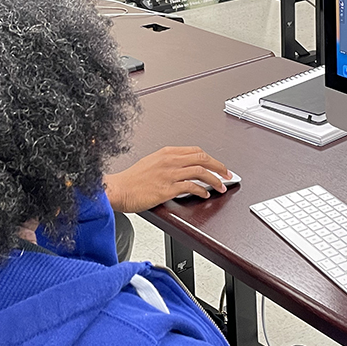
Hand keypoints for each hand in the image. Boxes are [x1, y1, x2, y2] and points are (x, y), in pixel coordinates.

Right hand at [104, 146, 230, 212]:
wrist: (118, 189)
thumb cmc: (131, 180)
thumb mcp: (150, 163)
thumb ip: (167, 162)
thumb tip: (181, 167)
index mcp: (166, 153)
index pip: (195, 151)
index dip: (210, 158)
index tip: (218, 165)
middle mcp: (170, 160)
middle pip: (202, 158)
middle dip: (219, 166)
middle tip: (227, 174)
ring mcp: (169, 173)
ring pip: (200, 171)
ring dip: (214, 179)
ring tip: (221, 186)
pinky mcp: (168, 188)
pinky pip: (191, 186)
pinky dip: (202, 190)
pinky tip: (205, 195)